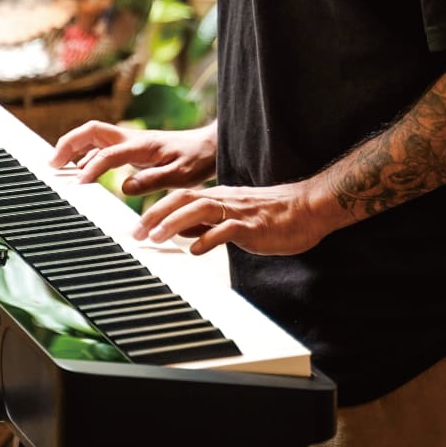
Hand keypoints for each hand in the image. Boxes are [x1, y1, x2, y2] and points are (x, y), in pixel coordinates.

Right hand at [49, 120, 217, 194]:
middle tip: (52, 165)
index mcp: (142, 145)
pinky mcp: (131, 148)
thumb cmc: (196, 161)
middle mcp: (131, 138)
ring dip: (73, 147)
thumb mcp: (180, 176)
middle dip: (68, 145)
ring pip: (93, 137)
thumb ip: (152, 181)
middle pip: (91, 132)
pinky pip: (101, 147)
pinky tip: (81, 170)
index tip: (77, 186)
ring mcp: (129, 141)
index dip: (91, 168)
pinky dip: (85, 154)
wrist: (209, 147)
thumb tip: (124, 186)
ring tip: (57, 167)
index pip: (108, 153)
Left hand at [133, 182, 324, 256]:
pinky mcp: (253, 226)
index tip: (137, 226)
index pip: (181, 197)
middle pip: (184, 199)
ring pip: (201, 208)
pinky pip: (227, 230)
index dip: (157, 209)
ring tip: (156, 236)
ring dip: (175, 222)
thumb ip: (208, 223)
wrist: (308, 208)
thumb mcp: (234, 217)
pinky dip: (209, 238)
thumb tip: (180, 232)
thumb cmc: (273, 216)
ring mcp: (239, 211)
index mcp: (219, 197)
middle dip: (157, 213)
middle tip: (137, 232)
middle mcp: (225, 199)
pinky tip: (195, 249)